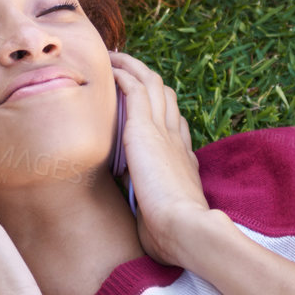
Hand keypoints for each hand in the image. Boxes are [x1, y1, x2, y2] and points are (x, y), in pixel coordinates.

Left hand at [109, 52, 211, 268]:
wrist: (185, 230)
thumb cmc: (173, 237)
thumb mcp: (161, 219)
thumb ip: (150, 209)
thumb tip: (135, 213)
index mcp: (183, 161)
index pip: (174, 124)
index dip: (161, 110)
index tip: (142, 106)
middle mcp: (176, 140)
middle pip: (166, 96)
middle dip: (146, 79)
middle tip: (124, 69)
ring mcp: (163, 131)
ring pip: (152, 83)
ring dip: (132, 66)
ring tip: (113, 57)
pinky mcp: (146, 129)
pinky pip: (136, 88)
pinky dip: (123, 74)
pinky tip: (109, 67)